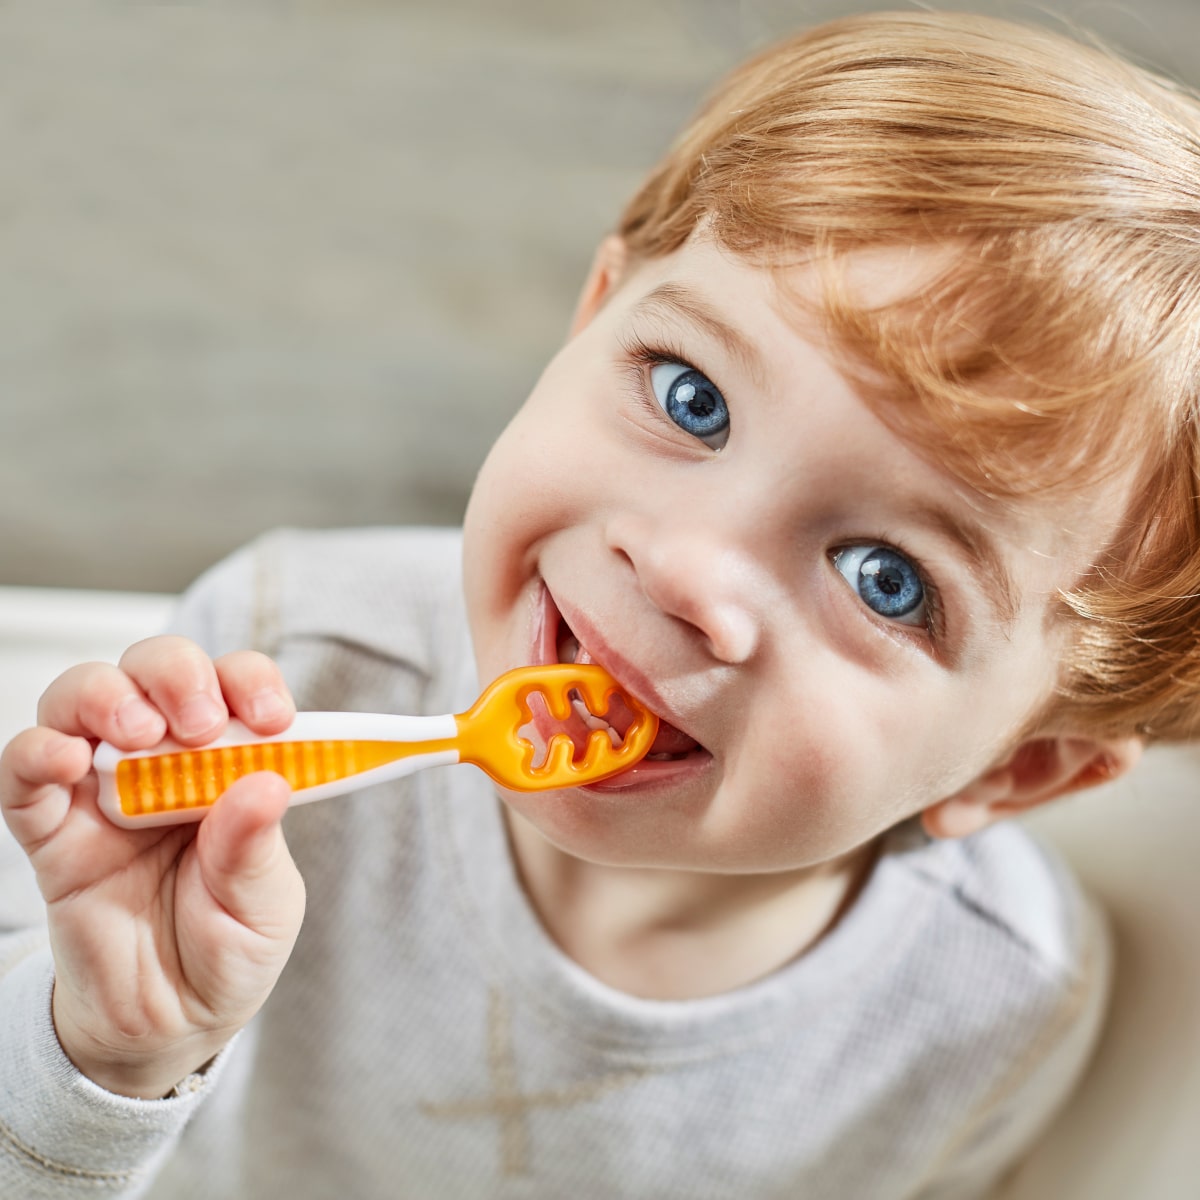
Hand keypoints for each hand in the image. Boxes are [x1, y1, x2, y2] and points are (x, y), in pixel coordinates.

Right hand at [0, 637, 304, 1098]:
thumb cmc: (226, 949)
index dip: (251, 683)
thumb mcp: (263, 908)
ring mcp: (104, 790)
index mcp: (232, 765)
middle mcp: (167, 762)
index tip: (273, 718)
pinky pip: (24, 774)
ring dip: (109, 696)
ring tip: (141, 735)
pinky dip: (37, 753)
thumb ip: (255, 851)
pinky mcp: (51, 831)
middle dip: (177, 674)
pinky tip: (66, 760)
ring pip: (84, 698)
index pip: (236, 688)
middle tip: (199, 723)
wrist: (165, 1024)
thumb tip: (265, 784)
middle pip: (156, 670)